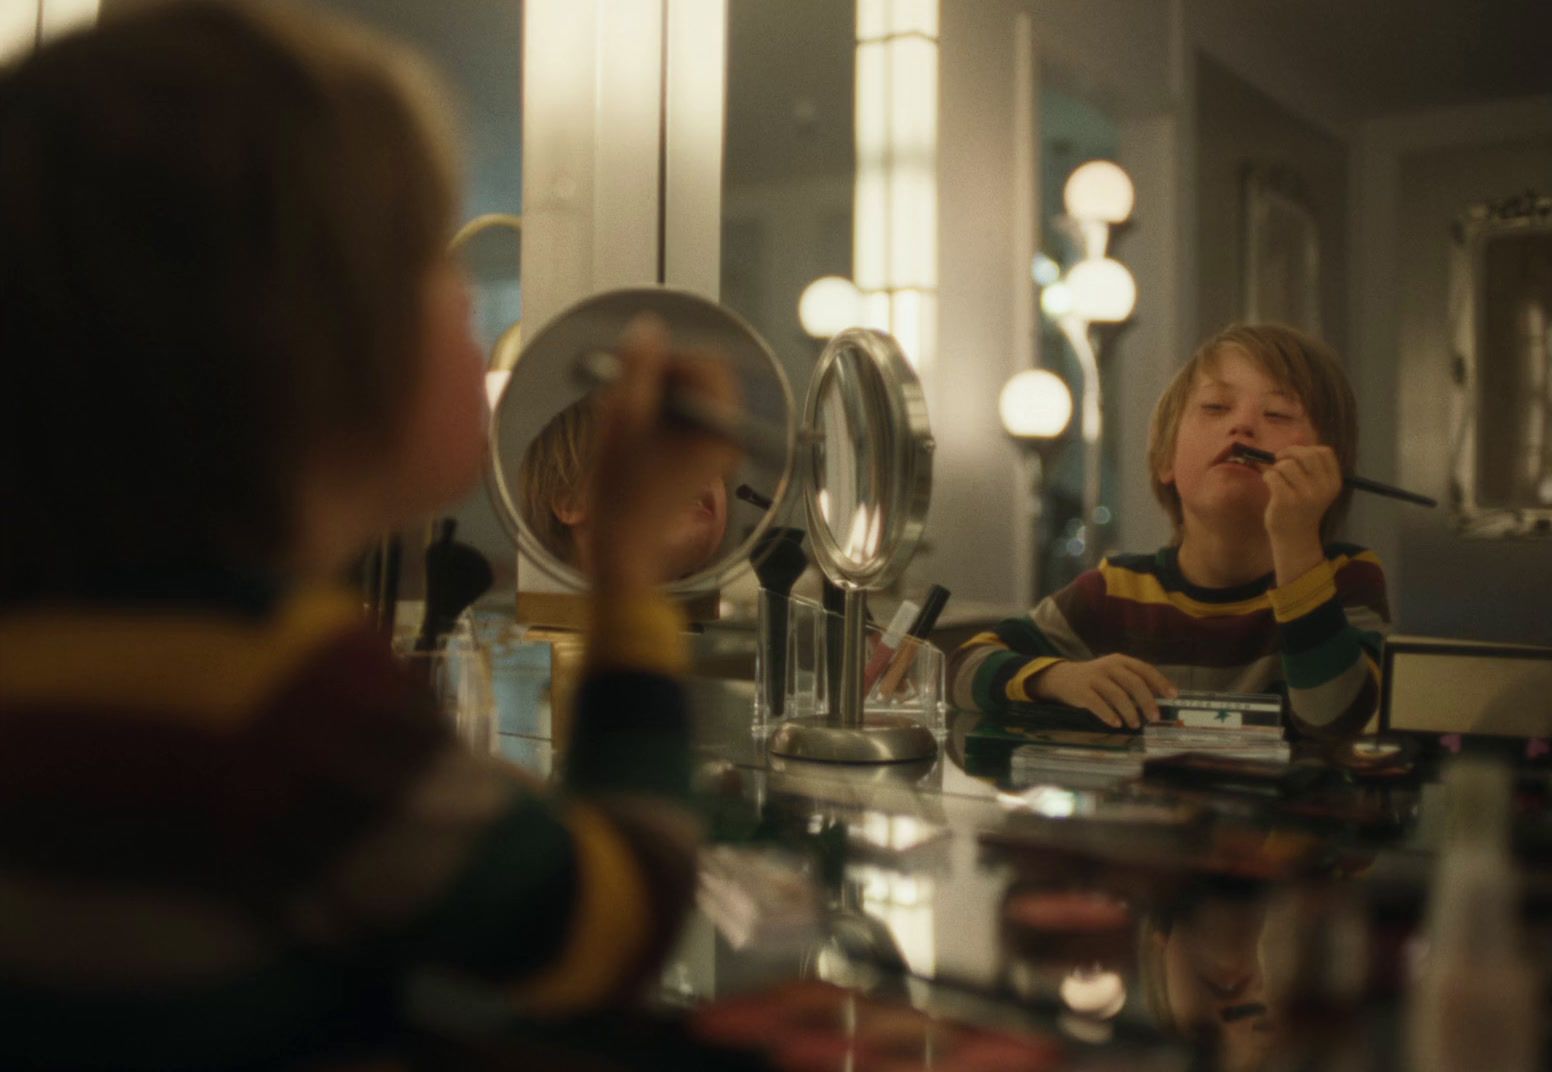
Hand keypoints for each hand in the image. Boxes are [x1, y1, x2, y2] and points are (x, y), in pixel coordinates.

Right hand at [588, 316, 740, 594]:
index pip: (709, 364)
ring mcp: (713, 445)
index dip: (669, 360)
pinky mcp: (697, 454)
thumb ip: (638, 368)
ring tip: (626, 423)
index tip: (636, 377)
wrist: (621, 543)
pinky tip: (631, 436)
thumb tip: (649, 328)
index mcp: (722, 427)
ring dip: (651, 395)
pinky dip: (652, 413)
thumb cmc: (623, 489)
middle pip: (700, 375)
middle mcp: (727, 435)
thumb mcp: (623, 418)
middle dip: (659, 378)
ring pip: (684, 393)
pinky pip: (678, 413)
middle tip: (628, 399)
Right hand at [1033, 655, 1177, 729]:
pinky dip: (1109, 715)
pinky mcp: (1081, 691)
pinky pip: (1097, 704)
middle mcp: (1108, 666)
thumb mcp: (1116, 674)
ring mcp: (1094, 678)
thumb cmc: (1097, 679)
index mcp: (1120, 661)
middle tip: (1155, 718)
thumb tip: (1163, 697)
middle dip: (1147, 701)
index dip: (1160, 682)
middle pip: (1133, 683)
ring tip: (1135, 725)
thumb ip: (1136, 681)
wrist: (1063, 678)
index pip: (1144, 669)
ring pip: (1117, 695)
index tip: (1173, 696)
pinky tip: (1116, 724)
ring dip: (1130, 712)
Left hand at [1261, 444, 1340, 581]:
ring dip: (1275, 469)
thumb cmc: (1301, 508)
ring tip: (1276, 481)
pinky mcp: (1286, 500)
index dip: (1305, 450)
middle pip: (1305, 454)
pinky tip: (1270, 487)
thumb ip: (1308, 466)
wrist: (1294, 538)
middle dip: (1288, 454)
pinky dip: (1267, 477)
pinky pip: (1272, 475)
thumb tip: (1292, 439)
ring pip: (1286, 465)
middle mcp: (1323, 487)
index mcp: (1333, 482)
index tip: (1294, 458)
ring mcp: (1305, 494)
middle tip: (1279, 462)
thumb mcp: (1314, 487)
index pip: (1323, 452)